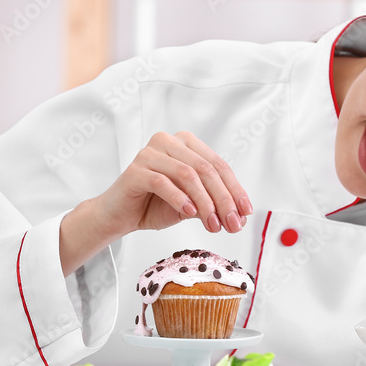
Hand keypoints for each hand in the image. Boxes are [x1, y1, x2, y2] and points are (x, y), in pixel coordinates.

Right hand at [59, 131, 252, 273]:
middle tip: (233, 224)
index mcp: (186, 143)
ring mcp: (150, 153)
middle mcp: (169, 141)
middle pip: (206, 169)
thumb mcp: (192, 205)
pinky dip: (180, 198)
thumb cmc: (155, 205)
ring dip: (205, 202)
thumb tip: (240, 216)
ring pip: (187, 175)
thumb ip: (212, 204)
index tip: (246, 213)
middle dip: (223, 199)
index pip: (218, 165)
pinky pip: (162, 182)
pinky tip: (190, 213)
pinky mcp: (135, 169)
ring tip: (213, 224)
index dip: (234, 190)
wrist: (120, 216)